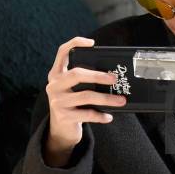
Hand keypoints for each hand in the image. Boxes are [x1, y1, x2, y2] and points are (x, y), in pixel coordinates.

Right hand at [44, 37, 126, 166]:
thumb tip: (111, 74)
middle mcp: (54, 85)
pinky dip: (101, 116)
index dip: (75, 44)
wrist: (60, 130)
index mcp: (56, 74)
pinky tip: (109, 116)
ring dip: (106, 98)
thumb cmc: (72, 104)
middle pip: (76, 74)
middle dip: (98, 75)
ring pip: (86, 96)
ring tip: (121, 100)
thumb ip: (83, 79)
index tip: (91, 43)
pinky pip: (87, 114)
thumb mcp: (72, 89)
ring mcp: (57, 101)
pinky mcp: (64, 117)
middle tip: (114, 78)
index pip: (62, 53)